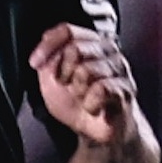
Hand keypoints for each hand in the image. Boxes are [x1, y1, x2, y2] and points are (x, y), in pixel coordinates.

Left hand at [30, 24, 138, 147]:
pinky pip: (101, 89)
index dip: (48, 45)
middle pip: (76, 48)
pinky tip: (93, 107)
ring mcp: (119, 68)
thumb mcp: (50, 79)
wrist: (94, 132)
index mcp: (89, 42)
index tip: (35, 63)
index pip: (68, 30)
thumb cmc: (75, 102)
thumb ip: (46, 60)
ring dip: (78, 90)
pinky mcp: (126, 89)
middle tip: (67, 86)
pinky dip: (91, 103)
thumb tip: (43, 54)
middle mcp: (107, 50)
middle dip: (63, 72)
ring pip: (87, 70)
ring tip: (83, 97)